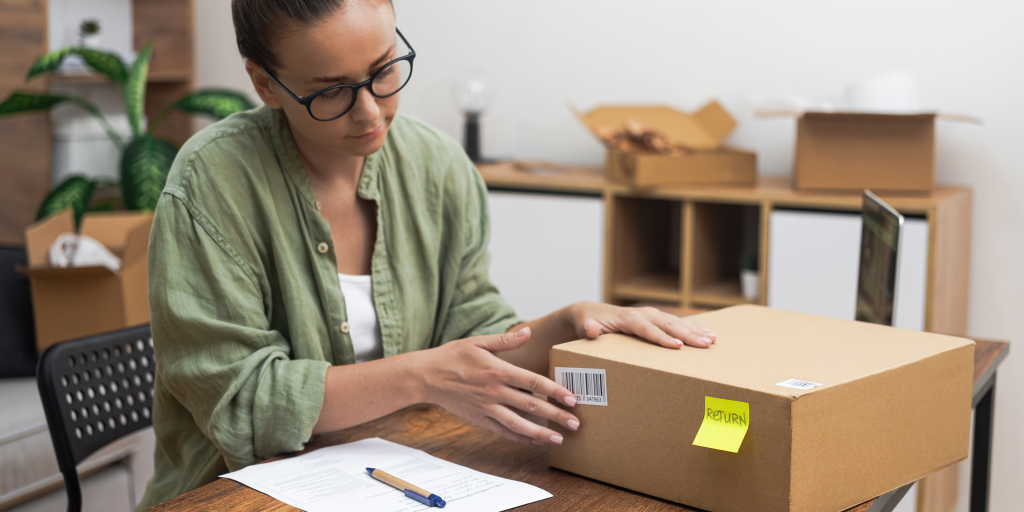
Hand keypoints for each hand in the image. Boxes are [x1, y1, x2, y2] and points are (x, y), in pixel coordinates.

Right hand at [418, 327, 579, 445]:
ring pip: (519, 424)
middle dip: (556, 415)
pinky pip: (503, 431)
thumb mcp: (478, 342)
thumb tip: (528, 332)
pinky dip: (520, 438)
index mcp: (498, 370)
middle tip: (576, 423)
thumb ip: (505, 340)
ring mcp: (487, 408)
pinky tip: (535, 442)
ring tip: (560, 438)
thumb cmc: (453, 356)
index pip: (534, 382)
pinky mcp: (480, 419)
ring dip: (541, 433)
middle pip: (532, 406)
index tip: (572, 398)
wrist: (426, 376)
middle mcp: (495, 391)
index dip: (555, 390)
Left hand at [569, 301, 715, 348]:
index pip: (646, 328)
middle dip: (687, 334)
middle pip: (667, 324)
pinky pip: (676, 323)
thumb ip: (589, 329)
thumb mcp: (584, 326)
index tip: (677, 346)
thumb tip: (592, 328)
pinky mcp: (654, 318)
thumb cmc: (587, 323)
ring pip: (675, 322)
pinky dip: (692, 328)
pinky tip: (707, 334)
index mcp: (627, 318)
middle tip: (706, 344)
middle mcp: (642, 314)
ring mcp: (650, 314)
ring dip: (695, 330)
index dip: (662, 337)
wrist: (589, 312)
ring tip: (712, 340)